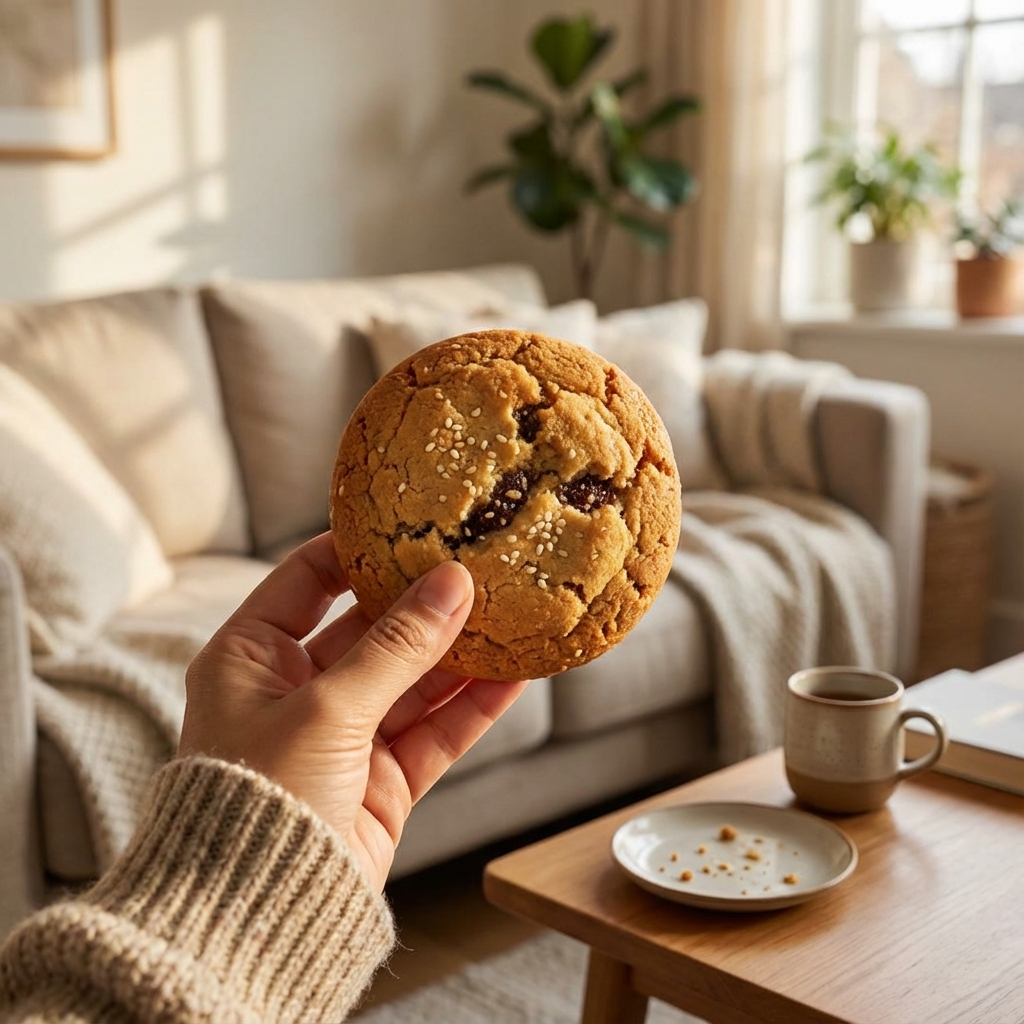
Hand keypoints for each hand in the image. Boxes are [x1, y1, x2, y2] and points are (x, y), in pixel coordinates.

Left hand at [178, 532, 527, 890]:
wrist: (260, 918)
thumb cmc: (260, 799)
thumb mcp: (327, 707)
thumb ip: (397, 646)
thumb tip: (453, 583)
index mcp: (249, 658)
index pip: (307, 579)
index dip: (359, 549)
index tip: (414, 522)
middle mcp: (294, 691)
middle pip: (370, 629)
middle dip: (424, 604)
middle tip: (478, 567)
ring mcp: (341, 736)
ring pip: (412, 681)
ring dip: (459, 654)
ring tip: (511, 616)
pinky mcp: (380, 780)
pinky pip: (434, 732)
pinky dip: (473, 708)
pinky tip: (516, 678)